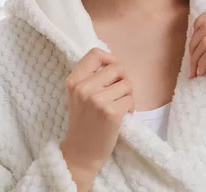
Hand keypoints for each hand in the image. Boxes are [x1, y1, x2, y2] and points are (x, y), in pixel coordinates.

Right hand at [61, 48, 133, 190]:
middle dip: (123, 79)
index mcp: (73, 81)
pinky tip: (122, 116)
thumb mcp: (77, 95)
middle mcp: (83, 88)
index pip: (95, 54)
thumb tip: (114, 62)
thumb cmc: (84, 122)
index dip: (109, 59)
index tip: (112, 72)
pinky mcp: (111, 113)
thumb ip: (90, 78)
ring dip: (128, 95)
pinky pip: (131, 99)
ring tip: (119, 106)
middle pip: (116, 68)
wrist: (82, 151)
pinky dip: (131, 107)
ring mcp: (97, 100)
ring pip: (127, 83)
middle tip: (119, 93)